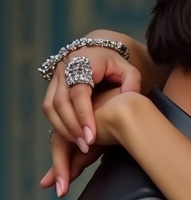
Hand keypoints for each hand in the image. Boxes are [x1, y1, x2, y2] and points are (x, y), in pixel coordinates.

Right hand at [41, 45, 141, 196]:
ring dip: (63, 129)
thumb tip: (130, 95)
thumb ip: (133, 81)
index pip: (79, 92)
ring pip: (50, 106)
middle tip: (86, 147)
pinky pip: (49, 109)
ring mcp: (55, 78)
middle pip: (60, 102)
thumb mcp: (129, 70)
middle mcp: (64, 68)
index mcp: (84, 62)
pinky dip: (59, 125)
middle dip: (72, 127)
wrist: (97, 53)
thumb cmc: (115, 65)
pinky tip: (73, 139)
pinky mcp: (51, 87)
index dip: (83, 115)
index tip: (92, 137)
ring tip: (80, 146)